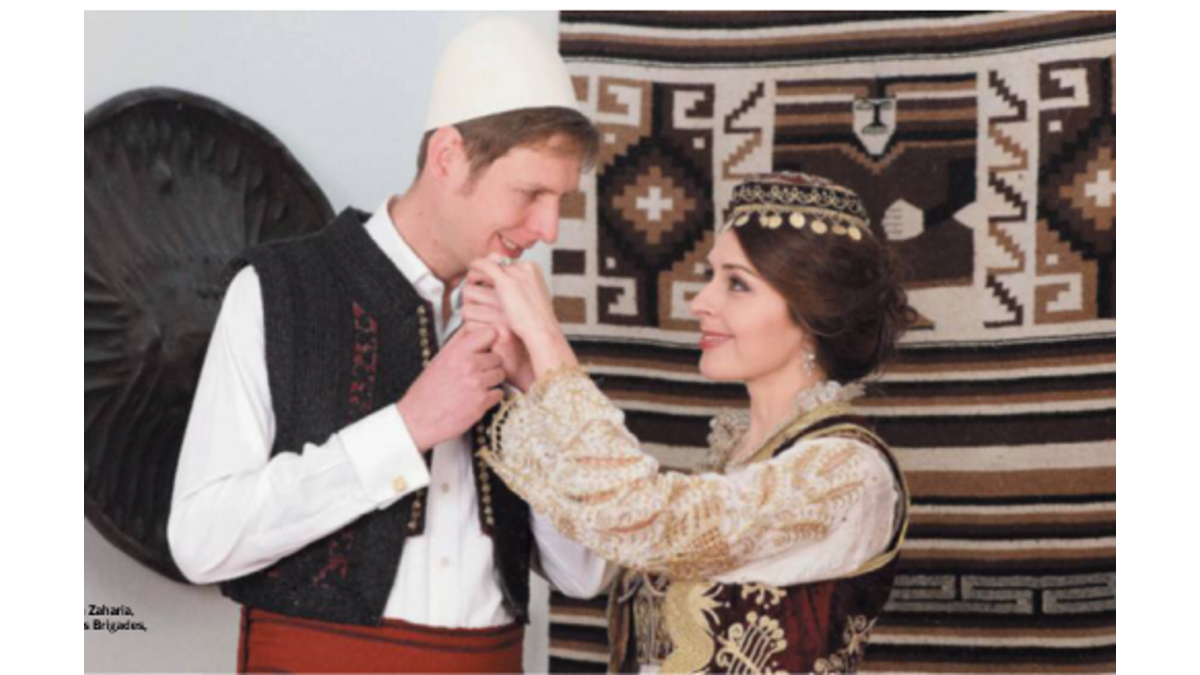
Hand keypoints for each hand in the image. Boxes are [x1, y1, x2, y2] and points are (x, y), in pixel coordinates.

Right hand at [396, 326, 504, 451]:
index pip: (489, 333)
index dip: (489, 341)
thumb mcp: (438, 360)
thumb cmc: (426, 392)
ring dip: (492, 381)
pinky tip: (478, 398)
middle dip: (490, 365)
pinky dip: (492, 397)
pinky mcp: (482, 402)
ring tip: (477, 386)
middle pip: (497, 357)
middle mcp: (469, 365)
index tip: (487, 347)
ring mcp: (477, 384)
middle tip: (479, 372)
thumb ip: (457, 344)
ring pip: (500, 375)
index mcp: (457, 352)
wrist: (419, 419)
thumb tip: (472, 329)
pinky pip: (499, 393)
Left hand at [469, 258, 577, 376]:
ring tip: (471, 281)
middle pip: (498, 260)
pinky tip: (470, 273)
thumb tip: (511, 288)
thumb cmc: (537, 322)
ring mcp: (516, 274)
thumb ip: (522, 289)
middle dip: (487, 269)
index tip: (489, 280)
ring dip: (479, 272)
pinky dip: (476, 266)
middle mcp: (525, 268)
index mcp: (533, 269)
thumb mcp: (532, 299)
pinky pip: (485, 266)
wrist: (542, 331)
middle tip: (477, 280)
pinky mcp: (506, 282)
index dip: (496, 271)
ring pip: (490, 263)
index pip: (508, 262)